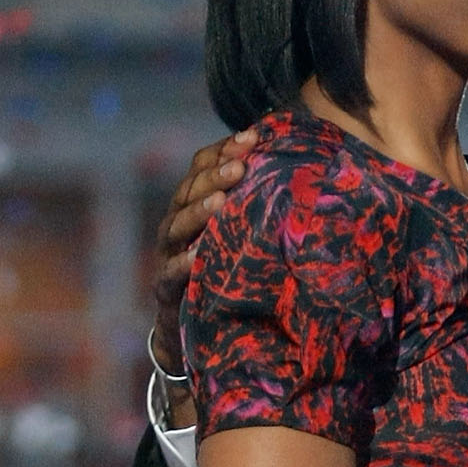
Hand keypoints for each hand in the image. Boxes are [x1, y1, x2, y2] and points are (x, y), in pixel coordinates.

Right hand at [152, 128, 258, 364]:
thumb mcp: (242, 237)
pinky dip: (182, 264)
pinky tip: (197, 257)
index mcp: (195, 204)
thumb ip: (257, 208)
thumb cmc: (226, 274)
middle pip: (189, 190)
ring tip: (220, 202)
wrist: (193, 329)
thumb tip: (302, 175)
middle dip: (215, 175)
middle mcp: (178, 224)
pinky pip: (169, 273)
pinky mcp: (165, 289)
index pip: (202, 167)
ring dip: (198, 212)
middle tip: (241, 166)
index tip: (253, 137)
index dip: (224, 150)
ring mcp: (168, 255)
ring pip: (176, 226)